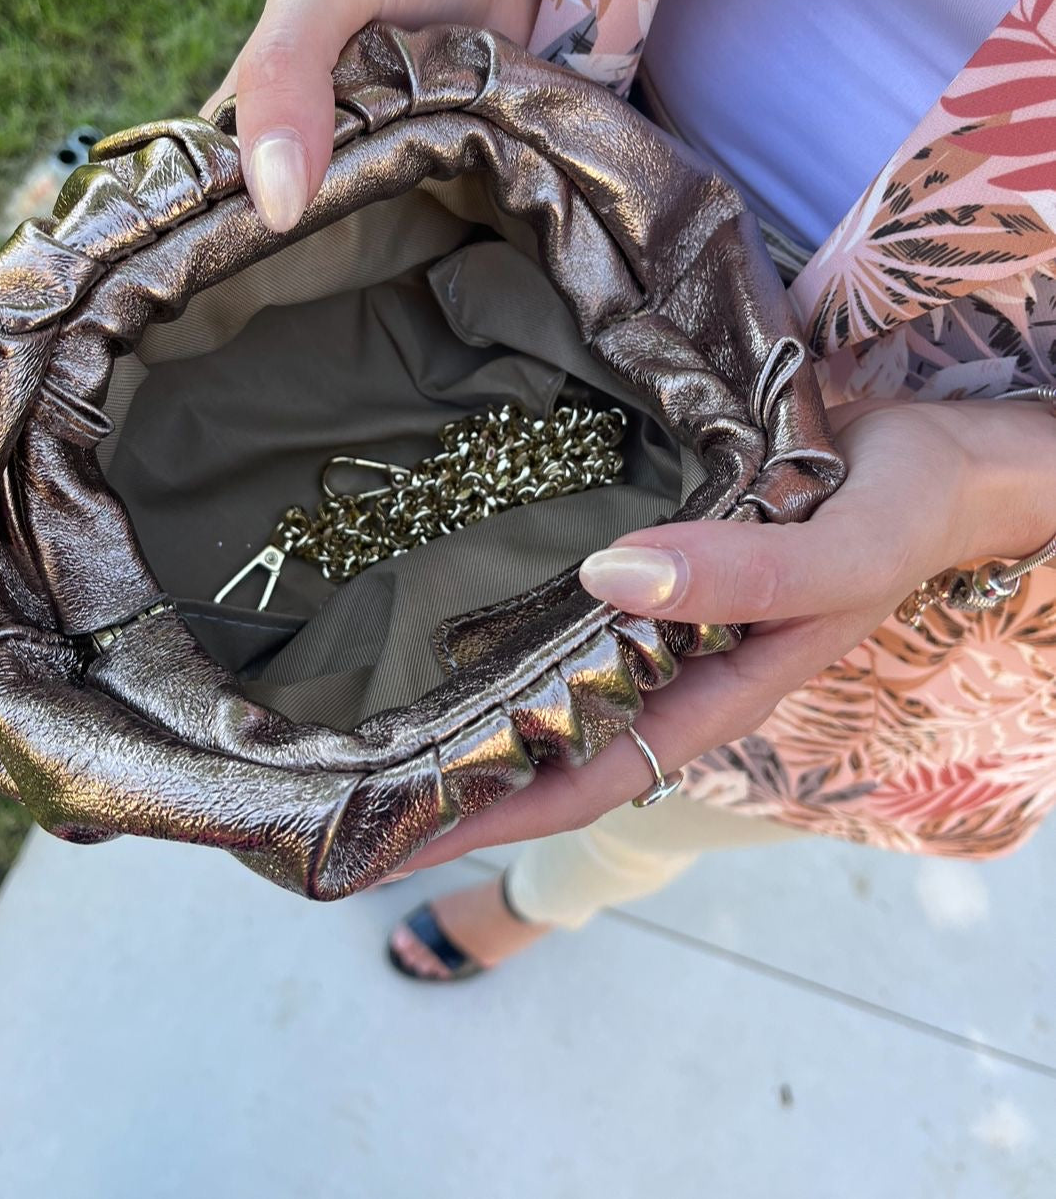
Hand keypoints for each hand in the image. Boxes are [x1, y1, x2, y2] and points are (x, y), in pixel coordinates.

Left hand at [404, 396, 1055, 870]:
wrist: (944, 450)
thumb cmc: (906, 510)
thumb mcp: (837, 554)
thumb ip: (741, 576)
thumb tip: (606, 577)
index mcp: (717, 691)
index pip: (588, 775)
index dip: (494, 815)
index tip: (394, 835)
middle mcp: (677, 662)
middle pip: (553, 737)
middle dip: (459, 769)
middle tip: (343, 772)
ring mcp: (663, 610)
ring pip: (552, 668)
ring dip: (474, 691)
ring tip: (369, 693)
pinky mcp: (657, 553)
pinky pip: (572, 593)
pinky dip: (514, 605)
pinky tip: (453, 585)